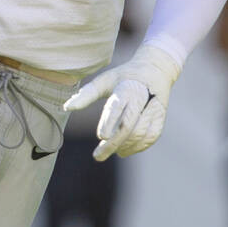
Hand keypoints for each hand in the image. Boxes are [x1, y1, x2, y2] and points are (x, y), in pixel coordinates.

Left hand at [64, 44, 181, 160]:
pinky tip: (125, 151)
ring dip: (125, 146)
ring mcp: (153, 108)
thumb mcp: (105, 80)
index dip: (109, 121)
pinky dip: (138, 147)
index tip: (101, 136)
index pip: (117, 106)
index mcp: (125, 87)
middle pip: (128, 125)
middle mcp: (141, 98)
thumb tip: (67, 107)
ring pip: (140, 133)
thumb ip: (87, 94)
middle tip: (98, 156)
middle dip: (113, 143)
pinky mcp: (160, 117)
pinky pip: (151, 136)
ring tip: (110, 151)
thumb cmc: (123, 76)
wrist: (154, 70)